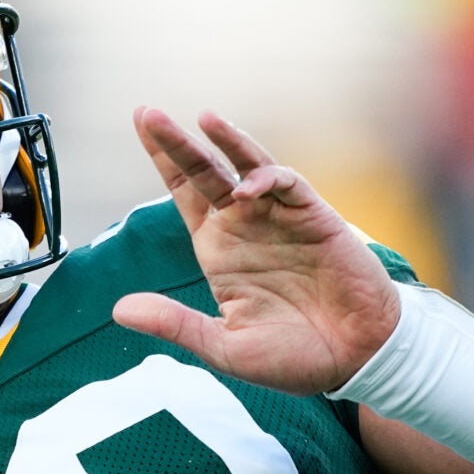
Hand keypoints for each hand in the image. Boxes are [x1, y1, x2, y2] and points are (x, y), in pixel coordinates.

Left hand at [113, 107, 400, 395]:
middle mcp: (246, 226)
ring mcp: (280, 218)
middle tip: (147, 113)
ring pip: (247, 166)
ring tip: (202, 119)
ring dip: (226, 141)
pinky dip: (267, 179)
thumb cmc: (292, 358)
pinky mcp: (315, 218)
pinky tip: (246, 189)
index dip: (164, 159)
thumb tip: (118, 309)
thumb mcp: (222, 346)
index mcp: (219, 250)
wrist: (355, 360)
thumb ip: (174, 324)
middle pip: (205, 172)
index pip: (185, 193)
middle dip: (176, 142)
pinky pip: (288, 185)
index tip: (140, 124)